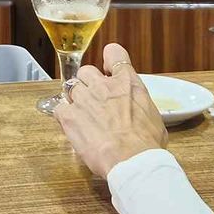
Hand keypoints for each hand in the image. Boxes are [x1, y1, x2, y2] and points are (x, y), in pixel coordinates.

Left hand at [54, 43, 167, 177]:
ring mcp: (84, 99)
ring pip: (71, 87)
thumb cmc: (146, 143)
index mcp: (128, 83)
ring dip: (76, 98)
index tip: (108, 68)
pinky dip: (63, 115)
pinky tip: (72, 126)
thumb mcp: (154, 118)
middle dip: (88, 82)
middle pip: (86, 71)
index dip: (109, 59)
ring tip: (83, 115)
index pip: (114, 53)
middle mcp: (104, 85)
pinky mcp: (69, 116)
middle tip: (94, 99)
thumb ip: (141, 107)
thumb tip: (141, 114)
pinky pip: (59, 108)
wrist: (131, 160)